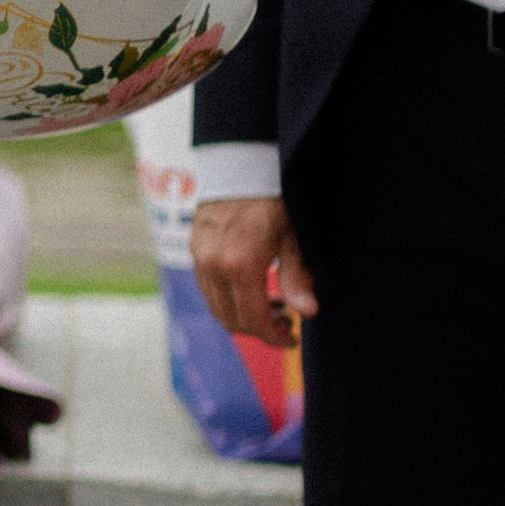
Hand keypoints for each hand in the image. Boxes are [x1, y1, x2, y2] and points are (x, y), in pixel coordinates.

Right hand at [191, 196, 317, 346]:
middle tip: (285, 322)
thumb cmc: (271, 201)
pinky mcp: (195, 252)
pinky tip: (250, 288)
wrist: (238, 167)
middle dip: (259, 330)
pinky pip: (208, 289)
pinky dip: (228, 299)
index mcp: (240, 266)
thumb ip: (297, 278)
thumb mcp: (291, 239)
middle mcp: (214, 267)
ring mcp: (200, 260)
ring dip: (243, 316)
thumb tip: (309, 312)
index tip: (291, 338)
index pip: (254, 319)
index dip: (274, 336)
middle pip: (232, 320)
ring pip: (217, 308)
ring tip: (271, 305)